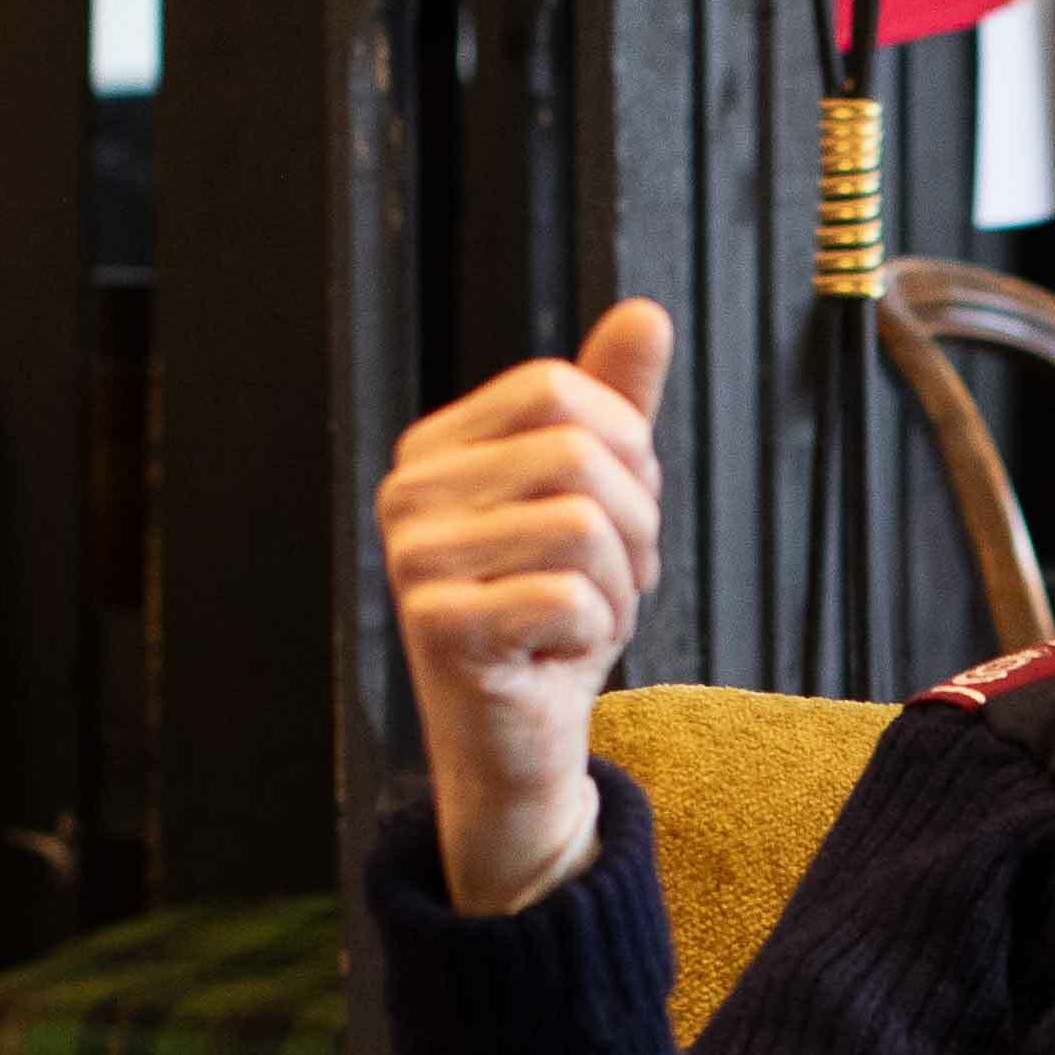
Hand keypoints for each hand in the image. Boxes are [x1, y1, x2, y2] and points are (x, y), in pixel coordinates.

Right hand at [380, 301, 672, 916]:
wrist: (520, 741)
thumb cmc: (552, 617)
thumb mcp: (595, 500)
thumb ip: (612, 406)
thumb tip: (646, 312)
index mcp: (436, 449)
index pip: (559, 388)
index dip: (624, 452)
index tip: (614, 519)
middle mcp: (408, 493)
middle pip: (578, 453)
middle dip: (634, 526)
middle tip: (607, 584)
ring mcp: (412, 560)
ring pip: (583, 525)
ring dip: (618, 587)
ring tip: (579, 622)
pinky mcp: (436, 628)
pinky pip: (571, 597)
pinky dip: (594, 634)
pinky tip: (556, 657)